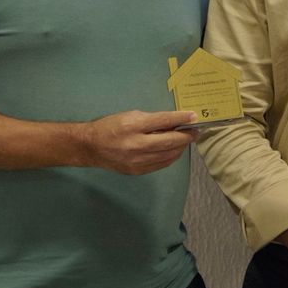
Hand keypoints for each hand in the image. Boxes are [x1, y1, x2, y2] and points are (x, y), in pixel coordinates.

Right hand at [76, 110, 197, 173]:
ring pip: (168, 155)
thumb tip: (174, 123)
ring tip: (187, 140)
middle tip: (196, 131)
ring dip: (180, 147)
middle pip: (168, 142)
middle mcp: (136, 145)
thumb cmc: (111, 126)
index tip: (194, 117)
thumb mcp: (130, 116)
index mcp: (133, 126)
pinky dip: (171, 157)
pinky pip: (161, 164)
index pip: (163, 121)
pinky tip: (174, 150)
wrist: (91, 147)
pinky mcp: (137, 171)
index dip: (180, 119)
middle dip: (185, 136)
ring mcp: (137, 161)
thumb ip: (152, 120)